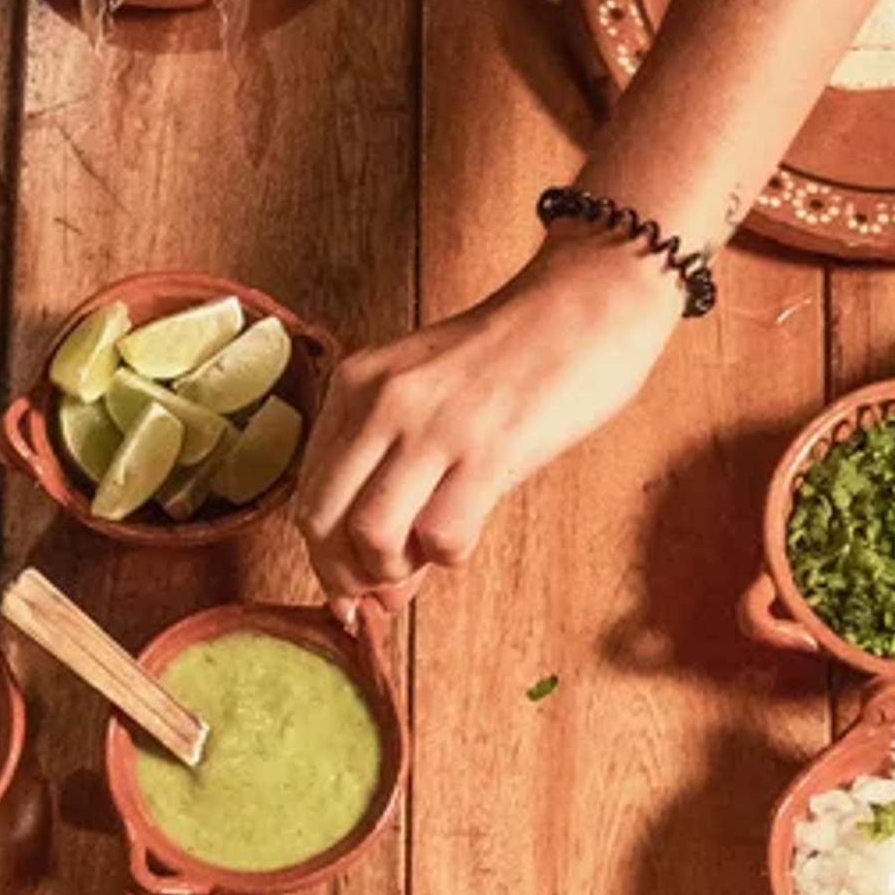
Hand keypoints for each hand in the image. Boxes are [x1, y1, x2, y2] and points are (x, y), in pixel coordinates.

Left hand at [296, 240, 679, 597]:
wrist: (587, 303)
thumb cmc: (512, 356)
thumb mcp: (428, 396)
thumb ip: (391, 469)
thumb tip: (377, 578)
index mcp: (355, 384)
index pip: (307, 494)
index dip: (323, 558)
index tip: (350, 588)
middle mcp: (381, 401)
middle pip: (322, 523)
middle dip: (349, 577)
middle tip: (386, 591)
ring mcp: (432, 424)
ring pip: (372, 537)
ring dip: (397, 572)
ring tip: (428, 554)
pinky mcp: (487, 448)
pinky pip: (442, 536)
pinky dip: (450, 554)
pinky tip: (471, 524)